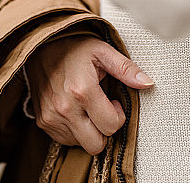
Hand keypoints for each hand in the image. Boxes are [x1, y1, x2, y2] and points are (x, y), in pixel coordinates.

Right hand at [25, 35, 153, 154]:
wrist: (41, 45)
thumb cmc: (75, 47)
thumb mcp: (103, 51)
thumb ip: (126, 69)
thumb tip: (148, 83)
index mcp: (82, 91)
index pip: (111, 126)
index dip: (118, 115)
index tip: (113, 100)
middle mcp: (65, 109)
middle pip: (96, 145)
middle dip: (105, 130)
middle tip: (102, 108)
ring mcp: (51, 118)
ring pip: (81, 144)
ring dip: (89, 130)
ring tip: (87, 106)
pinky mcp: (43, 123)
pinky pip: (66, 140)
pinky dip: (75, 130)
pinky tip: (75, 109)